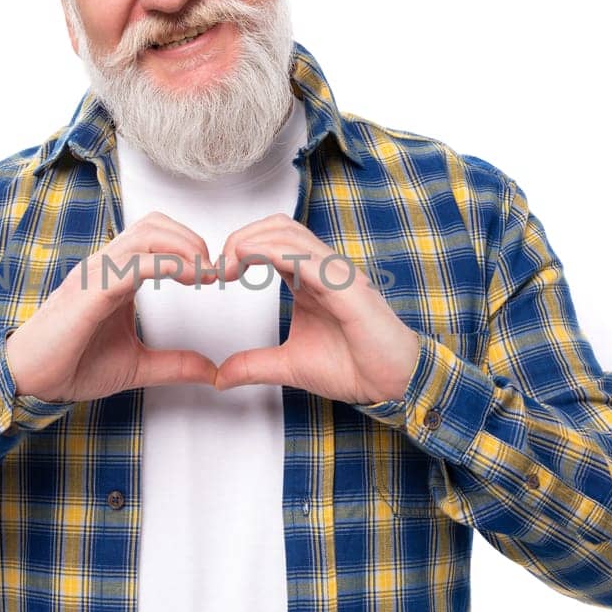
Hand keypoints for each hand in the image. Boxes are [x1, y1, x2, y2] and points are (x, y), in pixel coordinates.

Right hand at [5, 211, 220, 401]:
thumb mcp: (137, 366)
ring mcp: (95, 274)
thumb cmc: (71, 365)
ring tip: (205, 272)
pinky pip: (133, 264)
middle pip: (155, 224)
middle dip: (192, 240)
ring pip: (147, 234)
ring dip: (185, 247)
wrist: (30, 382)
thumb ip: (175, 365)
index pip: (155, 236)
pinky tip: (190, 278)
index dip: (190, 246)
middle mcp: (104, 266)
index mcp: (114, 275)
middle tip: (215, 269)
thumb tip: (211, 371)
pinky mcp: (90, 291)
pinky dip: (168, 265)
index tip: (215, 274)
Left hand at [213, 213, 420, 403]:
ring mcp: (337, 275)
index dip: (240, 246)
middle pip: (278, 227)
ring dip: (252, 241)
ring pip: (291, 234)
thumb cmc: (353, 367)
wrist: (392, 385)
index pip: (272, 239)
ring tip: (230, 265)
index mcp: (310, 278)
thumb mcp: (289, 366)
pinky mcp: (348, 288)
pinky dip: (275, 252)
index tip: (219, 275)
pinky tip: (251, 260)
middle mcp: (324, 269)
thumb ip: (254, 365)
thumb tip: (220, 377)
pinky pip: (309, 259)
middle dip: (241, 237)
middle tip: (220, 268)